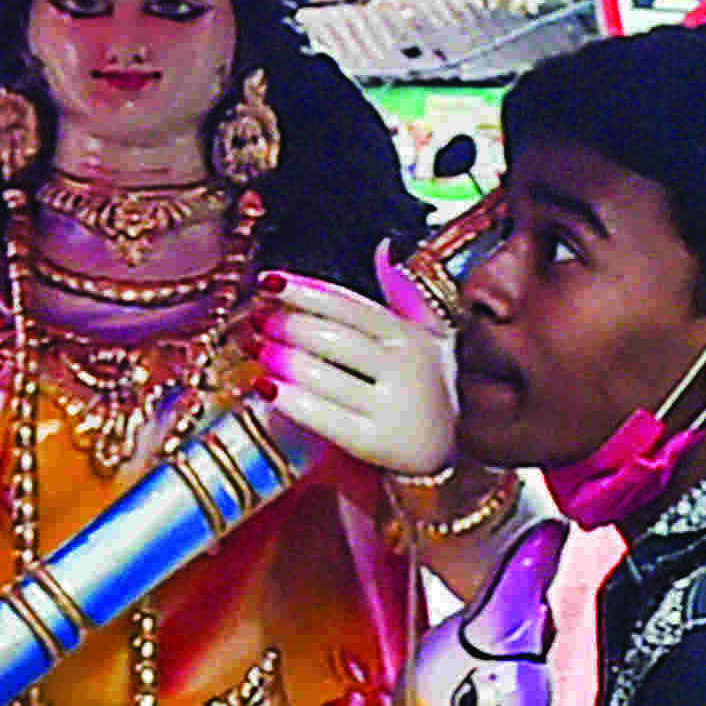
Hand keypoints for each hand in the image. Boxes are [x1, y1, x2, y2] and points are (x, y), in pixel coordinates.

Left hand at [254, 273, 455, 475]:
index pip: (350, 305)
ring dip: (285, 359)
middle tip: (257, 319)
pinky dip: (291, 400)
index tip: (269, 281)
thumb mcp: (430, 341)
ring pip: (326, 375)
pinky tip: (265, 387)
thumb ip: (403, 297)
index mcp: (411, 337)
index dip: (306, 291)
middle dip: (290, 325)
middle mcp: (406, 368)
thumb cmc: (428, 391)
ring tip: (257, 350)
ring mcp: (393, 407)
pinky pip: (324, 416)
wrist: (448, 456)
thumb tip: (382, 249)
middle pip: (335, 337)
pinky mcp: (376, 443)